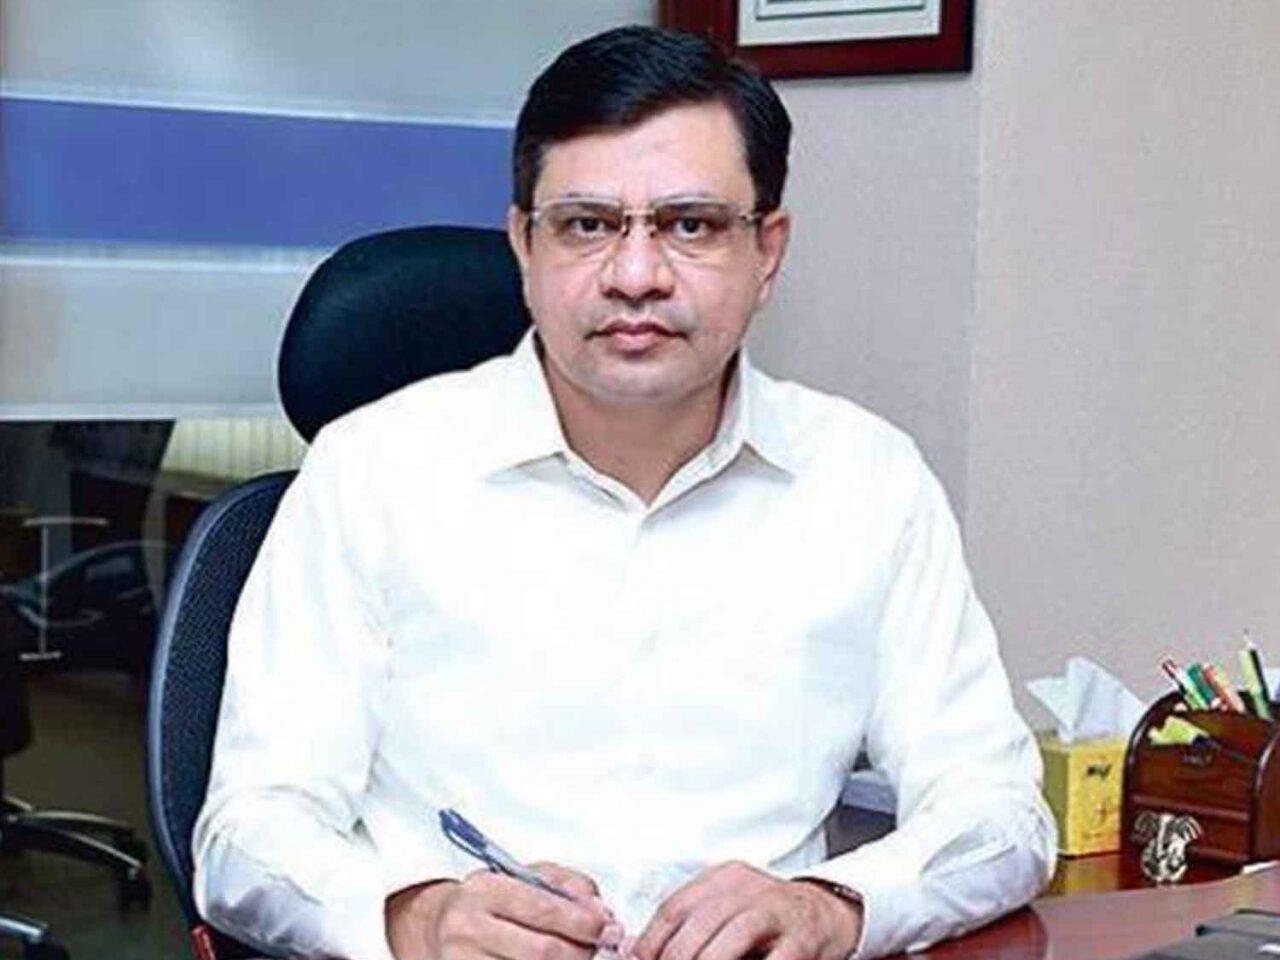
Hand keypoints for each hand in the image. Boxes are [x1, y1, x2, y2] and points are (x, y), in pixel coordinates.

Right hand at [386, 862, 617, 959]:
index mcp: (484, 890)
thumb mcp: (526, 877)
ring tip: (580, 958)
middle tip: (602, 950)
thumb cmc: (493, 901)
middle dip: (582, 953)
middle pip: (542, 953)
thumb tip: (601, 913)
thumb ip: (568, 886)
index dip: (584, 923)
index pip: (544, 910)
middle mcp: (467, 928)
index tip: (609, 928)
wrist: (440, 927)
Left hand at [629, 862, 861, 959]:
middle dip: (677, 957)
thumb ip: (691, 925)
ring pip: (733, 937)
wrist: (828, 911)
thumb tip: (638, 951)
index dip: (651, 941)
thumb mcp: (727, 907)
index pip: (675, 907)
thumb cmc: (767, 917)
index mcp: (723, 877)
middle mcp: (748, 887)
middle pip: (699, 923)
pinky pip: (776, 959)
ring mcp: (778, 910)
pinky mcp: (804, 937)